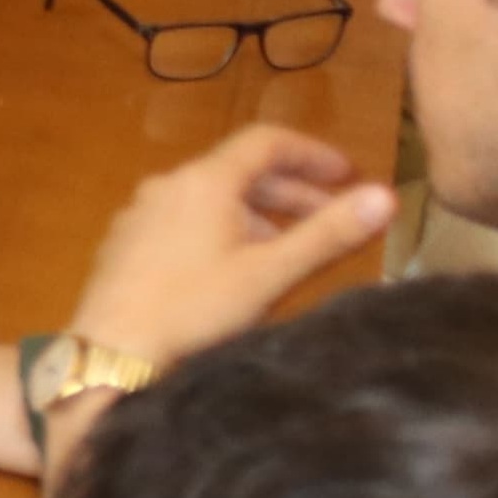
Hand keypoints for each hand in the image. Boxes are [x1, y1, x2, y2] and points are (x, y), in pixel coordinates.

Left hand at [62, 127, 395, 371]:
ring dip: (259, 216)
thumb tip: (387, 196)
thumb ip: (329, 234)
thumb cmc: (194, 312)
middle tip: (334, 219)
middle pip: (241, 172)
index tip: (350, 175)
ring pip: (213, 200)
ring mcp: (141, 214)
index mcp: (204, 180)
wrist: (109, 355)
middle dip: (293, 192)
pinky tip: (236, 271)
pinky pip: (185, 222)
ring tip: (292, 250)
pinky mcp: (126, 245)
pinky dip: (224, 232)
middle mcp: (168, 185)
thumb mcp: (271, 274)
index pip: (268, 142)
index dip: (314, 154)